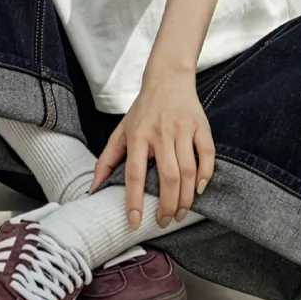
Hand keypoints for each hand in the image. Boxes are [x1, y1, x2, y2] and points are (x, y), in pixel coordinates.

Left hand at [89, 67, 214, 228]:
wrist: (167, 78)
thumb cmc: (142, 110)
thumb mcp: (121, 130)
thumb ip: (107, 159)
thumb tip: (93, 189)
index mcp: (137, 135)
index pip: (134, 173)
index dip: (134, 200)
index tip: (134, 221)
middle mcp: (160, 132)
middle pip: (167, 176)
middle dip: (168, 205)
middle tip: (165, 221)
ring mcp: (182, 129)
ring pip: (188, 170)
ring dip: (186, 197)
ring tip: (181, 213)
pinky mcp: (200, 126)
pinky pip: (207, 154)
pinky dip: (206, 175)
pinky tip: (200, 190)